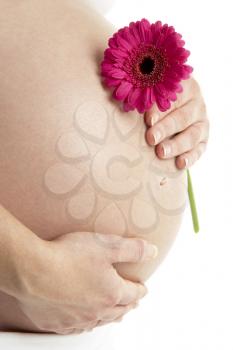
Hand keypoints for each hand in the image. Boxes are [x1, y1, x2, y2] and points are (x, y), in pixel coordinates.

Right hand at [16, 232, 157, 334]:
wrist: (33, 270)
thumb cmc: (68, 256)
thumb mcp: (107, 245)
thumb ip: (132, 249)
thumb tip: (152, 251)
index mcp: (111, 292)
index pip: (133, 293)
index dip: (140, 289)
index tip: (143, 288)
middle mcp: (97, 310)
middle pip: (119, 310)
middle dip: (128, 305)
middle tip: (132, 303)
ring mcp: (76, 319)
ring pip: (100, 321)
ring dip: (110, 317)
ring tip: (114, 315)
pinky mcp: (57, 322)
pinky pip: (77, 328)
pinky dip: (85, 324)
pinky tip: (84, 322)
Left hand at [144, 77, 208, 168]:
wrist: (171, 112)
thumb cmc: (155, 101)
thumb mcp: (152, 94)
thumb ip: (145, 96)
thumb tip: (127, 100)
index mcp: (185, 89)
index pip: (173, 99)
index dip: (160, 110)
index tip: (148, 120)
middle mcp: (196, 106)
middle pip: (182, 118)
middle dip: (165, 129)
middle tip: (151, 138)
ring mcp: (202, 124)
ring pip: (192, 136)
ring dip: (176, 145)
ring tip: (161, 152)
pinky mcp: (202, 141)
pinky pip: (199, 150)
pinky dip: (190, 158)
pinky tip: (179, 164)